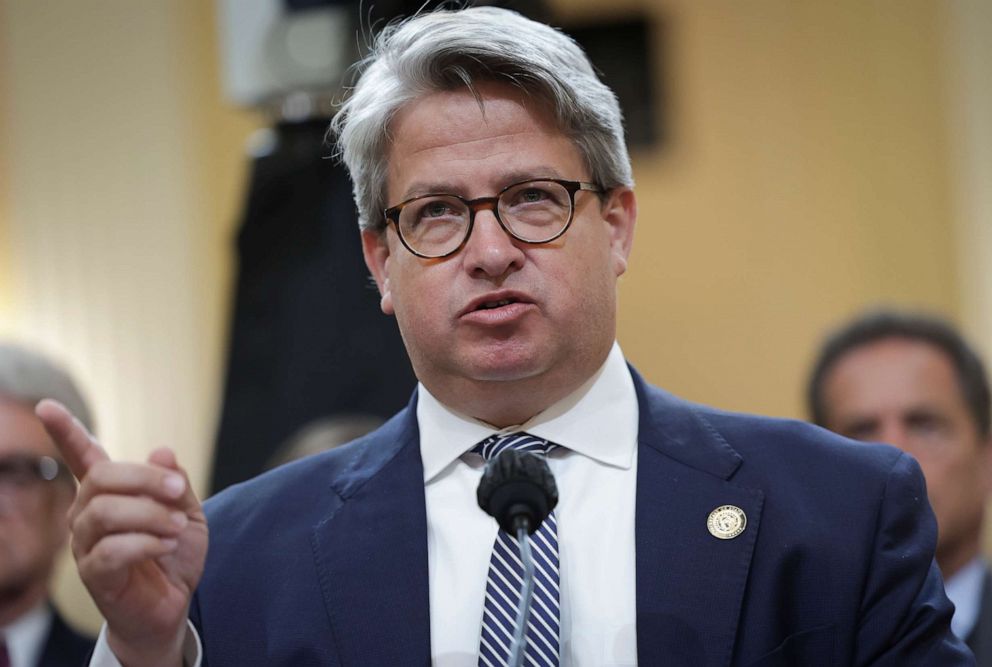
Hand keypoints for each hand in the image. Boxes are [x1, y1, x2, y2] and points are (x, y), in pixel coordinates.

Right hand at [36, 399, 207, 666]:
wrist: (173, 602)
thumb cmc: (173, 553)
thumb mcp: (186, 511)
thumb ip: (174, 482)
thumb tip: (161, 450)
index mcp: (109, 493)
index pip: (81, 457)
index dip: (65, 431)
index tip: (46, 406)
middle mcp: (87, 514)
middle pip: (101, 479)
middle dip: (145, 479)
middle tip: (177, 492)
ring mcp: (85, 544)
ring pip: (104, 512)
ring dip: (150, 515)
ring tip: (176, 528)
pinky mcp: (93, 574)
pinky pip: (110, 549)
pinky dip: (145, 543)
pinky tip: (165, 546)